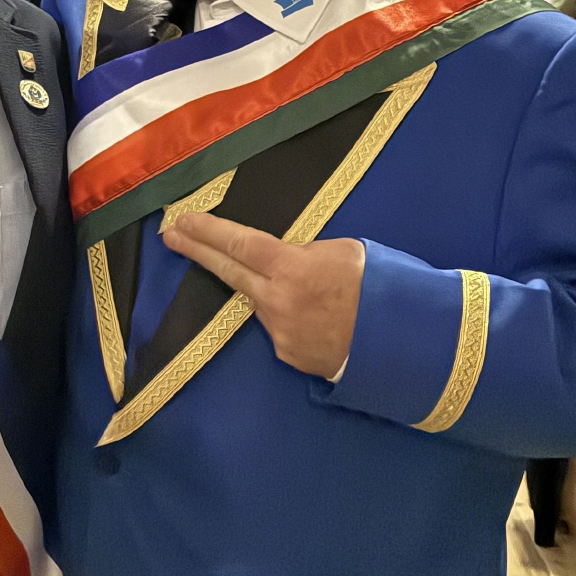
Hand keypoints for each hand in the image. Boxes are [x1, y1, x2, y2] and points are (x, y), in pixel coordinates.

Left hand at [161, 212, 364, 378]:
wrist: (405, 343)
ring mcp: (279, 332)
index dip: (207, 232)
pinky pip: (281, 328)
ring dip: (271, 292)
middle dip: (197, 250)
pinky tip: (321, 319)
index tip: (181, 220)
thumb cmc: (381, 286)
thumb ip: (303, 253)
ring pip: (261, 303)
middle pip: (228, 271)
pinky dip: (292, 318)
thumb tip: (282, 260)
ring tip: (313, 292)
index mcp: (292, 268)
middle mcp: (276, 301)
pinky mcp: (288, 355)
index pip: (238, 245)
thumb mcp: (343, 252)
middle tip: (170, 235)